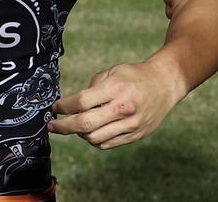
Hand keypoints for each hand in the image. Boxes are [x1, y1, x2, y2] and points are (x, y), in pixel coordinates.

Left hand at [47, 60, 184, 149]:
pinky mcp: (135, 135)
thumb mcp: (113, 71)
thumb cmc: (135, 76)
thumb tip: (73, 105)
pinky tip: (91, 132)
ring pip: (94, 138)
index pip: (82, 102)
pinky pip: (107, 144)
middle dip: (63, 127)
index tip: (55, 108)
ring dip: (79, 134)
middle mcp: (123, 108)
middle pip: (85, 124)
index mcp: (116, 88)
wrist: (164, 84)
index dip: (63, 107)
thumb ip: (93, 87)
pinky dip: (94, 140)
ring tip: (75, 126)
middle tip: (52, 125)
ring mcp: (130, 125)